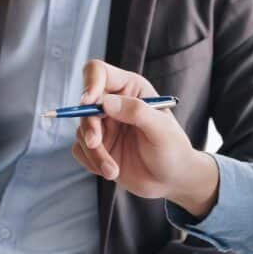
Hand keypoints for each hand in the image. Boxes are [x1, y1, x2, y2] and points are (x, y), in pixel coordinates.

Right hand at [72, 60, 218, 216]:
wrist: (171, 180)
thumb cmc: (173, 151)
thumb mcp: (162, 130)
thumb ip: (137, 112)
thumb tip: (106, 102)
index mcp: (130, 89)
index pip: (99, 73)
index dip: (90, 83)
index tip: (88, 102)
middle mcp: (113, 104)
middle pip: (85, 106)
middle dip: (89, 127)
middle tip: (95, 144)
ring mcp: (103, 126)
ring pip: (81, 132)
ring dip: (94, 153)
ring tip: (113, 171)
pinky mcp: (97, 147)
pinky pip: (80, 150)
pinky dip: (91, 163)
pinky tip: (111, 171)